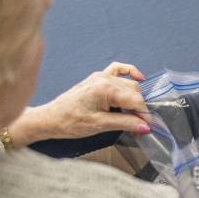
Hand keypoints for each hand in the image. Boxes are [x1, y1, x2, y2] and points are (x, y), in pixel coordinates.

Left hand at [9, 62, 149, 145]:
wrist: (51, 119)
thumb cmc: (71, 122)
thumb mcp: (101, 125)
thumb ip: (126, 123)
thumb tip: (146, 126)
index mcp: (106, 89)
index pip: (135, 100)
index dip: (144, 115)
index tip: (147, 127)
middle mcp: (104, 79)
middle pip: (134, 92)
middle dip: (139, 108)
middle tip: (139, 126)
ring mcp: (100, 76)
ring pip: (129, 83)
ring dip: (134, 97)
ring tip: (134, 115)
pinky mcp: (97, 78)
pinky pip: (118, 69)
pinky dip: (130, 72)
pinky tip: (139, 77)